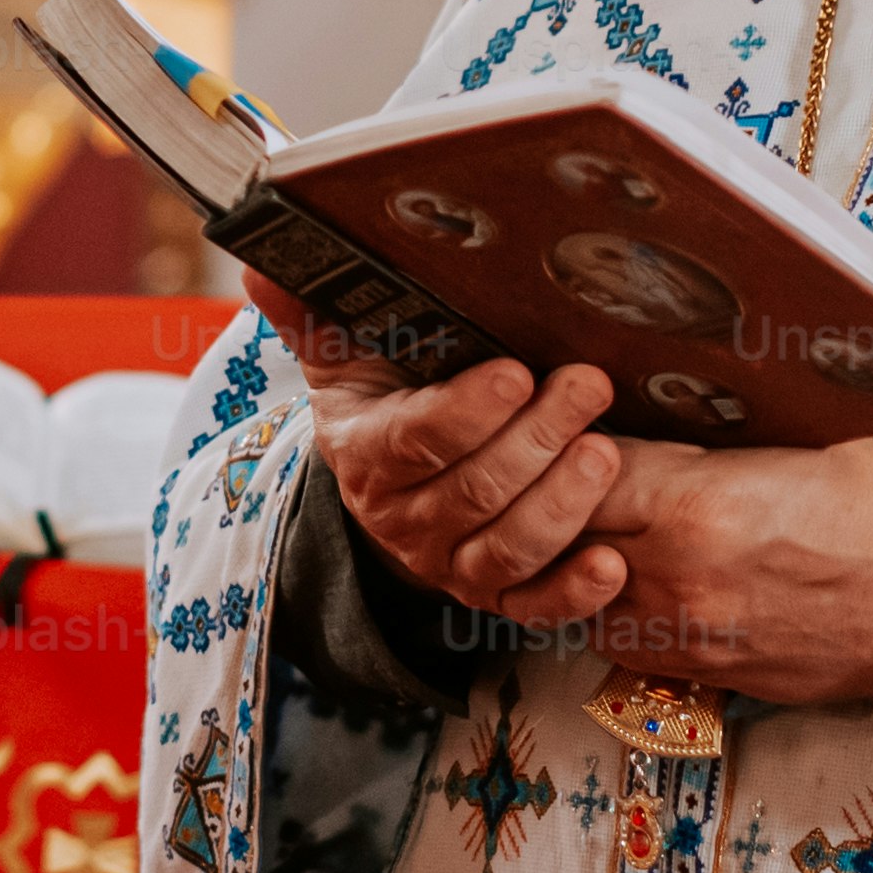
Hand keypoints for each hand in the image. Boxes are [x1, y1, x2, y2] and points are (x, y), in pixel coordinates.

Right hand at [256, 283, 641, 631]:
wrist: (394, 483)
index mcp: (364, 454)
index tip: (515, 372)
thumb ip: (311, 310)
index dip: (465, 412)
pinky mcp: (493, 599)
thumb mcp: (344, 353)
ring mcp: (449, 564)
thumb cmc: (384, 397)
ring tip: (604, 452)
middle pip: (474, 489)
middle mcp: (403, 520)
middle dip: (536, 437)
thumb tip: (262, 264)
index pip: (414, 440)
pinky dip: (573, 594)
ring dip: (562, 503)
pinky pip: (532, 608)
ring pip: (507, 548)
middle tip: (588, 385)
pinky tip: (610, 565)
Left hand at [580, 439, 872, 707]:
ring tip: (591, 516)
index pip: (584, 465)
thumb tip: (660, 385)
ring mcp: (682, 633)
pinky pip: (611, 636)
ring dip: (574, 550)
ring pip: (574, 589)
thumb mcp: (806, 436)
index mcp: (699, 506)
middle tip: (567, 463)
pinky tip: (623, 568)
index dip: (572, 437)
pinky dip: (603, 599)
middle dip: (560, 492)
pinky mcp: (696, 670)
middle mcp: (675, 577)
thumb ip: (718, 423)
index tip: (574, 416)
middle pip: (566, 530)